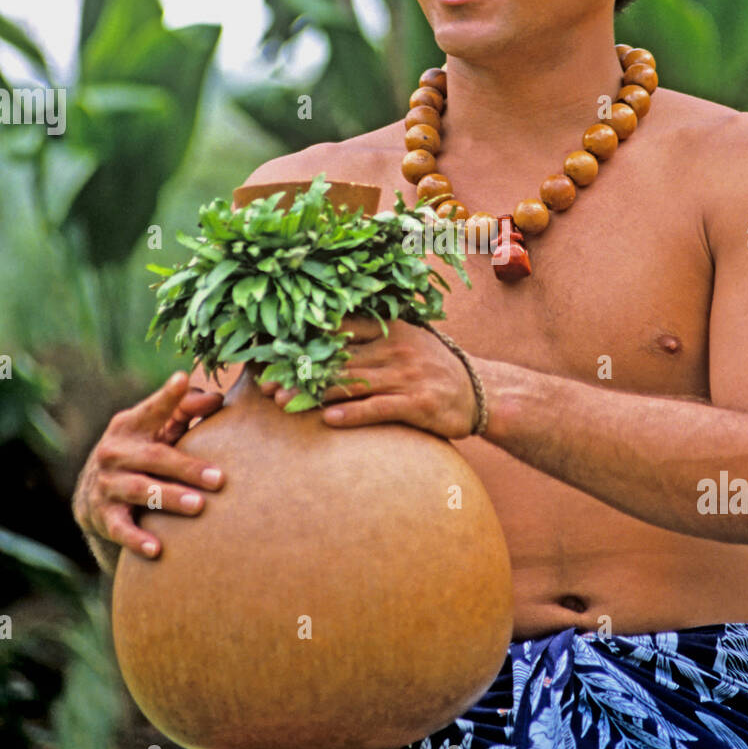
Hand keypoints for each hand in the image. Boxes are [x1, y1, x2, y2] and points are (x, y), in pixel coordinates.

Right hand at [73, 372, 225, 562]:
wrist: (93, 496)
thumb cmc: (141, 454)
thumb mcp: (156, 431)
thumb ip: (185, 412)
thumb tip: (217, 398)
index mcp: (130, 425)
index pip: (152, 409)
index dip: (168, 396)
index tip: (183, 380)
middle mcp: (114, 451)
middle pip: (154, 457)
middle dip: (187, 468)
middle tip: (219, 479)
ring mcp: (106, 483)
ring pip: (141, 490)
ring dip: (170, 498)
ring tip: (198, 506)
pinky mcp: (102, 515)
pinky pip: (121, 529)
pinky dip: (137, 539)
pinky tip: (157, 549)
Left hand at [256, 315, 479, 438]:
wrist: (480, 392)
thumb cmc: (433, 367)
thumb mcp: (407, 340)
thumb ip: (372, 335)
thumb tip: (324, 332)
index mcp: (390, 328)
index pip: (341, 328)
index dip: (305, 339)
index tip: (274, 350)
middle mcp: (396, 348)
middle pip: (339, 358)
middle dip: (300, 373)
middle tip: (267, 385)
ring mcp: (407, 376)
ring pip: (353, 383)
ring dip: (316, 394)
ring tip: (285, 403)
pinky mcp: (417, 403)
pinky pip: (379, 408)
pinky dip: (353, 414)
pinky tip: (330, 420)